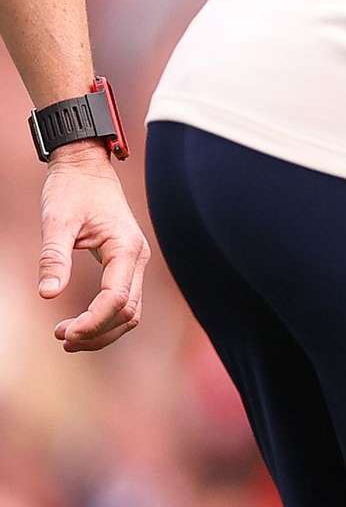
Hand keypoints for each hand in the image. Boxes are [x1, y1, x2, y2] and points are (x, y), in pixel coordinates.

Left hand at [37, 144, 147, 351]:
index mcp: (126, 248)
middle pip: (128, 312)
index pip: (117, 299)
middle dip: (97, 332)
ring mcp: (134, 262)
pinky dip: (105, 318)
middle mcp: (137, 258)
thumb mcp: (57, 221)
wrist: (86, 168)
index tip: (63, 333)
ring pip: (130, 311)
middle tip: (61, 338)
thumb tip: (47, 295)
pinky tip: (81, 322)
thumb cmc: (71, 190)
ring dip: (103, 330)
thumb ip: (54, 257)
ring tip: (67, 336)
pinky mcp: (125, 264)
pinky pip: (123, 300)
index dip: (92, 322)